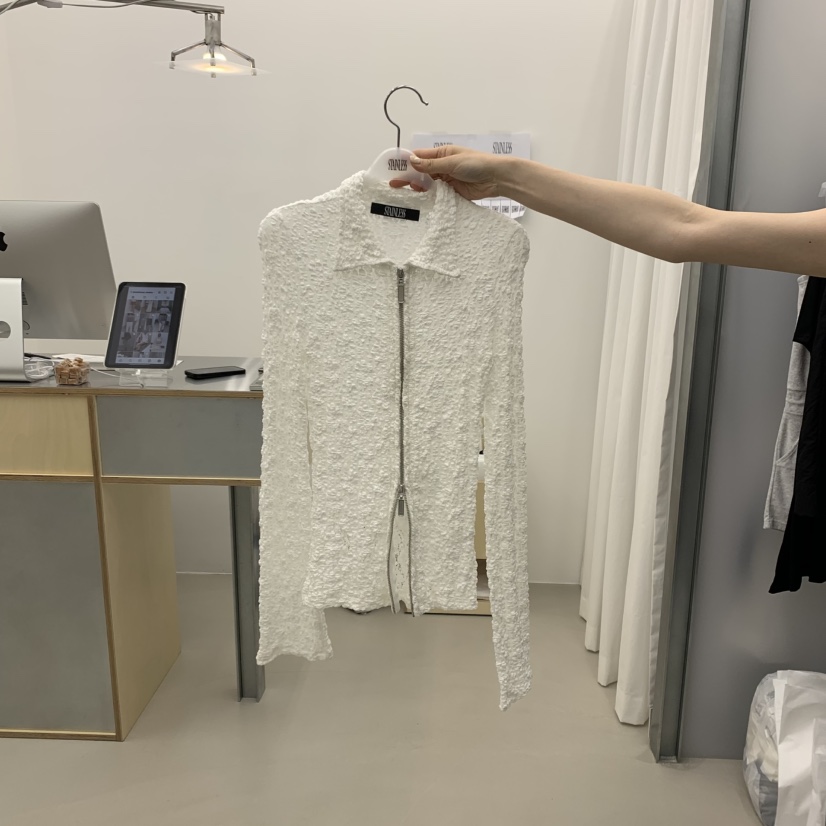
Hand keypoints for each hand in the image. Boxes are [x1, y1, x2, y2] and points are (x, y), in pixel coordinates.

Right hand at [389, 146, 503, 200]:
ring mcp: (446, 180)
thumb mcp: (451, 162)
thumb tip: (411, 160)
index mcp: (442, 154)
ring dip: (417, 188)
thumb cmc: (477, 164)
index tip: (393, 169)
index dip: (406, 162)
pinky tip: (419, 200)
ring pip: (427, 184)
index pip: (420, 157)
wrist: (496, 178)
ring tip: (405, 193)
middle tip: (393, 185)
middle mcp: (442, 166)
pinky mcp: (451, 193)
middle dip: (408, 177)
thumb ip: (431, 164)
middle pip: (421, 172)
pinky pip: (436, 195)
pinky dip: (428, 197)